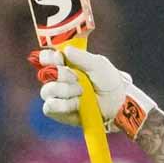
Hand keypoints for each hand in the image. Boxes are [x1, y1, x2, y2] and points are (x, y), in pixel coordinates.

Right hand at [28, 49, 156, 138]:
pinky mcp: (58, 112)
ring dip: (65, 90)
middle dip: (62, 75)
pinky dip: (63, 105)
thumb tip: (66, 50)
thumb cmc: (109, 81)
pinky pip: (49, 107)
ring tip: (82, 92)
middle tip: (78, 78)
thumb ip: (82, 57)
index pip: (46, 57)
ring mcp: (57, 96)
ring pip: (47, 91)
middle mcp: (58, 80)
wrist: (118, 104)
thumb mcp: (99, 64)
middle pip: (45, 73)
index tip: (59, 59)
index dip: (48, 57)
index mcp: (66, 65)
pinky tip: (77, 104)